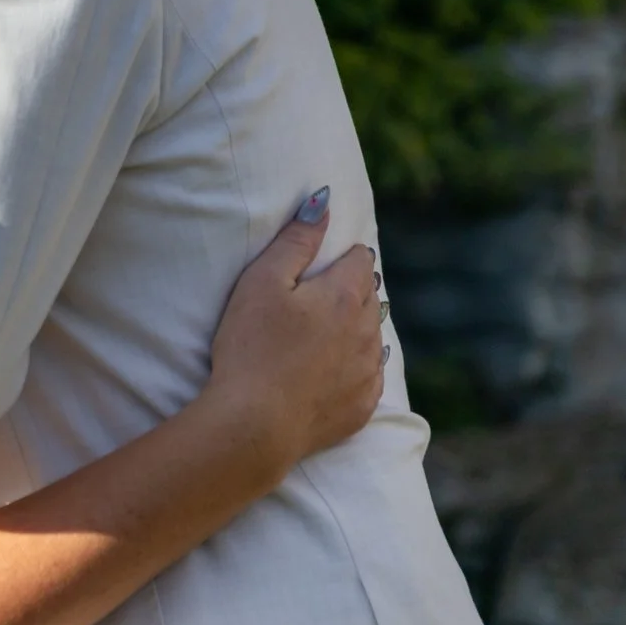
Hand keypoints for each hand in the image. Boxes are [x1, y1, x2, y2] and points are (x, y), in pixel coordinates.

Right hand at [194, 188, 385, 488]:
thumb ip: (296, 240)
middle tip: (316, 295)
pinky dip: (355, 366)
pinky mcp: (362, 406)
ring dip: (355, 328)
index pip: (361, 260)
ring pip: (373, 336)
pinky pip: (370, 376)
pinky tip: (330, 369)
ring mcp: (369, 372)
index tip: (319, 264)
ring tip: (321, 333)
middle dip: (351, 290)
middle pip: (372, 297)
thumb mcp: (263, 281)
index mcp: (347, 296)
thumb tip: (323, 201)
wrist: (256, 423)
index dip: (341, 256)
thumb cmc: (251, 345)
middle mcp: (369, 332)